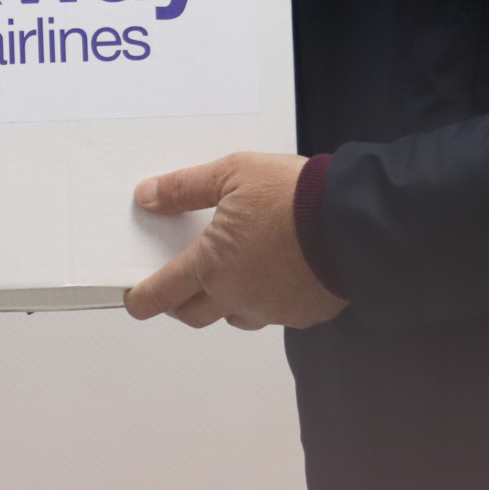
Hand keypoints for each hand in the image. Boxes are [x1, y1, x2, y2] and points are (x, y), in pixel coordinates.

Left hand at [123, 152, 348, 330]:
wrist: (354, 223)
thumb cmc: (293, 195)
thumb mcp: (233, 173)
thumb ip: (186, 188)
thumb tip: (146, 196)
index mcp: (213, 266)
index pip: (163, 294)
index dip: (142, 300)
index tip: (134, 301)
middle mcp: (238, 297)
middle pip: (194, 314)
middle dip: (179, 303)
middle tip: (176, 284)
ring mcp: (272, 310)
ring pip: (234, 315)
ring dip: (224, 301)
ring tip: (230, 273)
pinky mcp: (302, 314)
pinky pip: (271, 313)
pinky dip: (263, 298)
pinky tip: (272, 273)